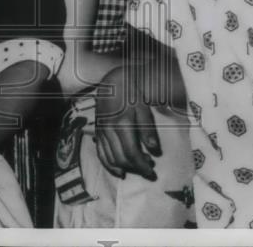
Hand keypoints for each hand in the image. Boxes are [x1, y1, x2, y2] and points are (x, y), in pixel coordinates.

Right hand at [94, 66, 160, 180]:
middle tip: (149, 171)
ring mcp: (101, 131)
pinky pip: (100, 153)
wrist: (113, 80)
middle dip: (135, 169)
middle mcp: (109, 129)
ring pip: (110, 158)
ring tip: (137, 170)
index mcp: (122, 123)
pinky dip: (109, 165)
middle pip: (121, 158)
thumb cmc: (132, 92)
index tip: (153, 171)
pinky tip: (119, 171)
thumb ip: (148, 128)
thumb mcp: (143, 106)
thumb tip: (154, 149)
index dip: (142, 165)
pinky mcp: (98, 131)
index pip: (131, 153)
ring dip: (124, 168)